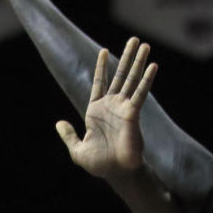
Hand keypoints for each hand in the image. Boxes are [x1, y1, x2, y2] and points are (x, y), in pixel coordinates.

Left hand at [56, 37, 157, 178]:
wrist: (115, 173)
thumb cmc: (99, 164)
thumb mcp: (77, 150)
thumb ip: (69, 135)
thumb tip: (59, 123)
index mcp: (96, 110)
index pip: (100, 82)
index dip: (102, 67)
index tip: (104, 51)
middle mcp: (112, 105)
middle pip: (120, 75)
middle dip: (127, 57)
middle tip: (135, 39)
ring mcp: (123, 108)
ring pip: (131, 79)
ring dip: (138, 61)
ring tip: (145, 44)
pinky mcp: (133, 114)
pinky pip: (140, 93)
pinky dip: (146, 79)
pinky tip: (152, 66)